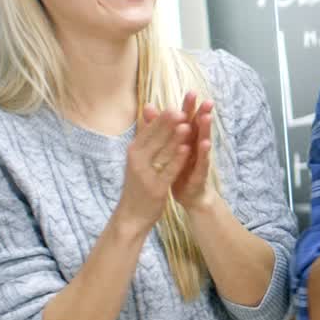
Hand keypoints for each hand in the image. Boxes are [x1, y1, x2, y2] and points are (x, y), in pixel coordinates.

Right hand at [116, 107, 190, 233]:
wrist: (132, 214)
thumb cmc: (139, 182)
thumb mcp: (139, 157)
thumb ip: (146, 134)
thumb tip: (148, 107)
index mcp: (134, 151)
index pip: (148, 131)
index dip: (162, 119)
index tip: (175, 105)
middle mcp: (136, 160)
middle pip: (155, 139)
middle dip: (169, 124)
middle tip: (183, 110)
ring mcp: (144, 174)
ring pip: (161, 152)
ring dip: (174, 138)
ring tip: (187, 125)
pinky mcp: (154, 187)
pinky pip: (167, 170)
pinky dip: (177, 159)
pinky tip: (187, 150)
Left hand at [171, 92, 217, 213]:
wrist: (189, 195)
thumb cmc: (179, 169)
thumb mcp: (168, 148)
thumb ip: (160, 127)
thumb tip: (148, 106)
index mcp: (187, 140)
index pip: (188, 120)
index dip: (190, 107)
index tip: (192, 92)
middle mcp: (196, 147)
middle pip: (199, 127)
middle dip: (202, 113)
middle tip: (207, 100)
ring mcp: (199, 160)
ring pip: (203, 142)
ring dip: (205, 130)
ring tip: (207, 117)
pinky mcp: (200, 173)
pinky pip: (202, 162)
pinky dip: (203, 153)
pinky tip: (204, 144)